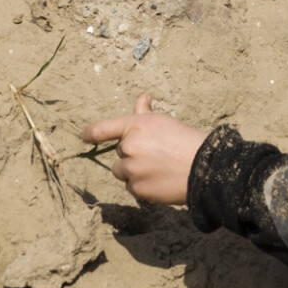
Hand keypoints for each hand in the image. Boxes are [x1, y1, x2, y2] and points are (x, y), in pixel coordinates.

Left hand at [80, 94, 207, 205]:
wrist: (202, 167)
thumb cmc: (185, 140)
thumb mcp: (163, 122)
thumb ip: (145, 112)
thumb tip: (143, 97)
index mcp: (134, 126)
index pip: (102, 130)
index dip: (90, 133)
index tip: (84, 136)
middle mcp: (128, 147)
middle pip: (120, 153)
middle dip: (132, 154)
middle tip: (155, 154)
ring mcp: (131, 170)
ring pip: (123, 172)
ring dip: (134, 171)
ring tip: (158, 168)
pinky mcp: (136, 189)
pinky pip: (131, 187)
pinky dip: (142, 185)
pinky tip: (159, 180)